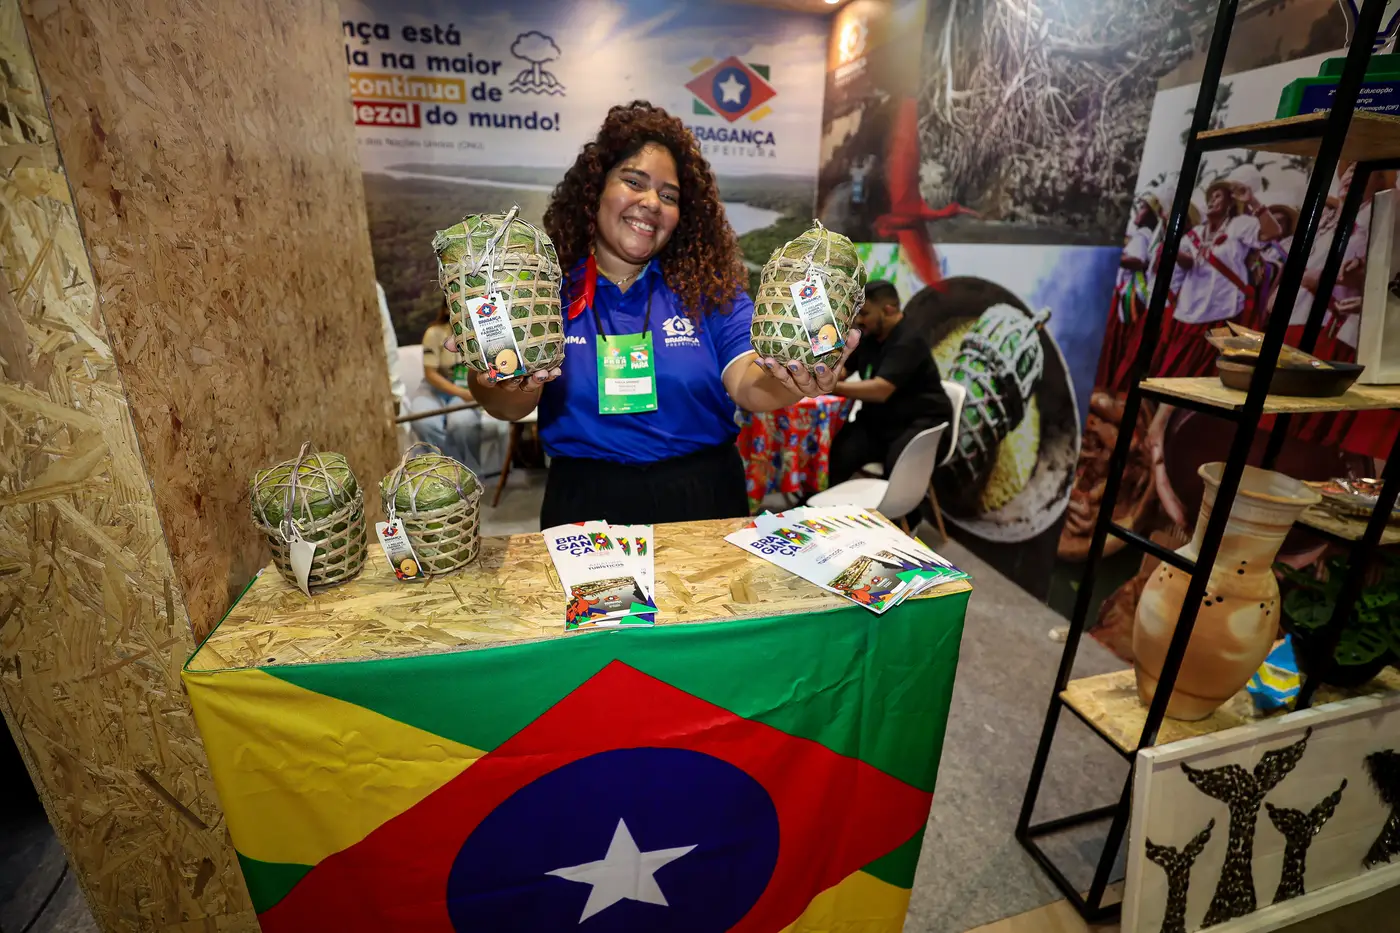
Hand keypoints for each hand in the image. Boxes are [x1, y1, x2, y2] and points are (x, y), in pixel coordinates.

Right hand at [444, 335, 561, 391]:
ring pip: (526, 383)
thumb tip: (448, 342)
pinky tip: (556, 371)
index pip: (485, 378)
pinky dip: (549, 376)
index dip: (486, 376)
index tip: (488, 373)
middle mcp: (503, 381)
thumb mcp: (475, 353)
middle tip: (518, 374)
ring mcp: (519, 382)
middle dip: (513, 378)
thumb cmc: (487, 360)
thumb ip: (463, 345)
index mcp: (488, 374)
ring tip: (542, 373)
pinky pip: (541, 379)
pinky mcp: (533, 381)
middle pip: (507, 382)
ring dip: (535, 379)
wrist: (504, 381)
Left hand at [757, 329, 860, 397]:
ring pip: (786, 381)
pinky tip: (759, 359)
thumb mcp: (835, 356)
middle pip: (805, 384)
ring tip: (769, 360)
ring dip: (778, 371)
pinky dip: (766, 368)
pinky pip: (772, 376)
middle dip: (799, 374)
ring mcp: (794, 386)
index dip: (823, 375)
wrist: (803, 375)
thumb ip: (845, 346)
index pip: (827, 381)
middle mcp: (810, 387)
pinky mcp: (781, 381)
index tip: (819, 366)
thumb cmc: (824, 362)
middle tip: (794, 363)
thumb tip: (856, 331)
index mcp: (826, 382)